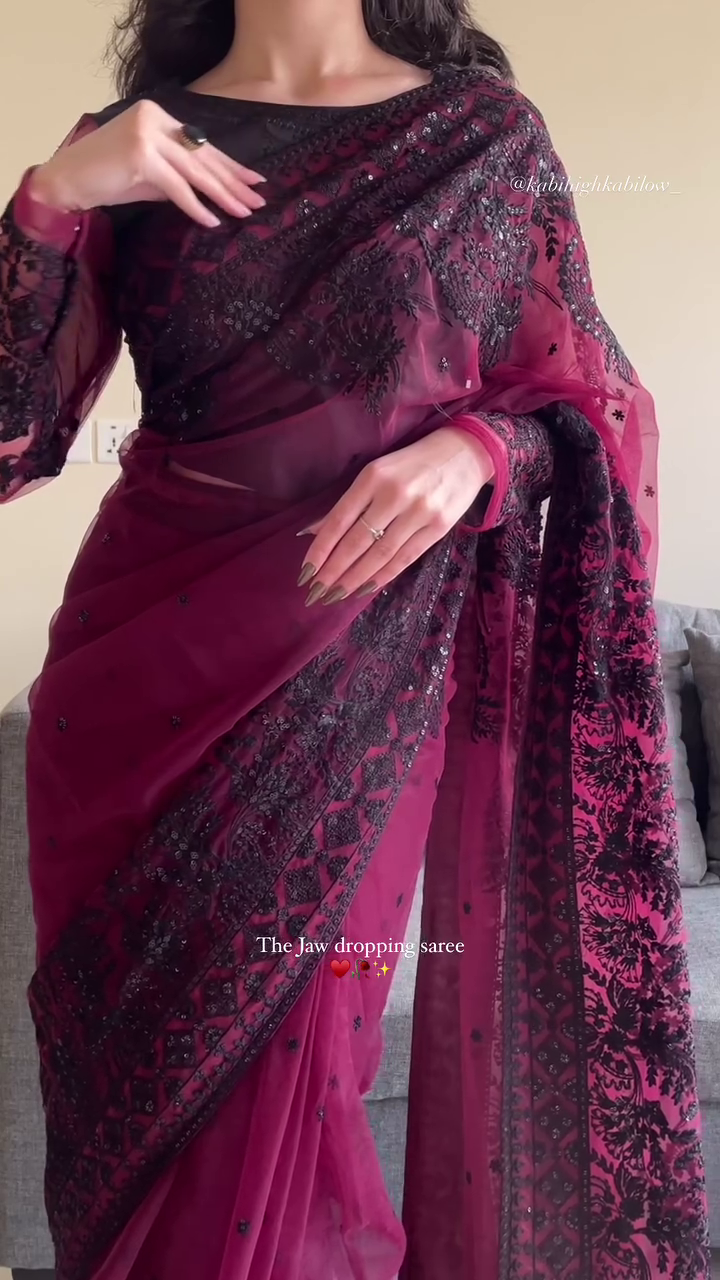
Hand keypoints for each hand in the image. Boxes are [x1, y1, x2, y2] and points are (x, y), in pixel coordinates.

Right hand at [27, 100, 265, 228]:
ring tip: (244, 212)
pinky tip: (213, 221)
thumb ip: (178, 175)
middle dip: (233, 182)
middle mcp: (155, 119)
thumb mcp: (150, 173)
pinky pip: (177, 188)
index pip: (201, 145)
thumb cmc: (106, 178)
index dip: (230, 165)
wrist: (67, 180)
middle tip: (259, 199)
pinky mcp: (141, 157)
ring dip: (222, 195)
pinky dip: (196, 207)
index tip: (254, 180)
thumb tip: (211, 189)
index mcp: (158, 116)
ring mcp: (148, 135)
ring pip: (195, 172)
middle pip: (203, 157)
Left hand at [297, 428, 493, 605]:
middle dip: (333, 571)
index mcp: (373, 477)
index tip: (306, 573)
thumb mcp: (377, 472)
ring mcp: (419, 512)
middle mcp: (395, 494)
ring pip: (380, 554)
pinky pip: (405, 558)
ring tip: (336, 595)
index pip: (339, 520)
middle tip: (316, 592)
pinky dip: (383, 576)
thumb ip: (348, 502)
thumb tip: (314, 532)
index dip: (320, 550)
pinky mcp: (439, 527)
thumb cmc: (412, 463)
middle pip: (357, 541)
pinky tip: (365, 587)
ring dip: (355, 579)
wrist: (464, 452)